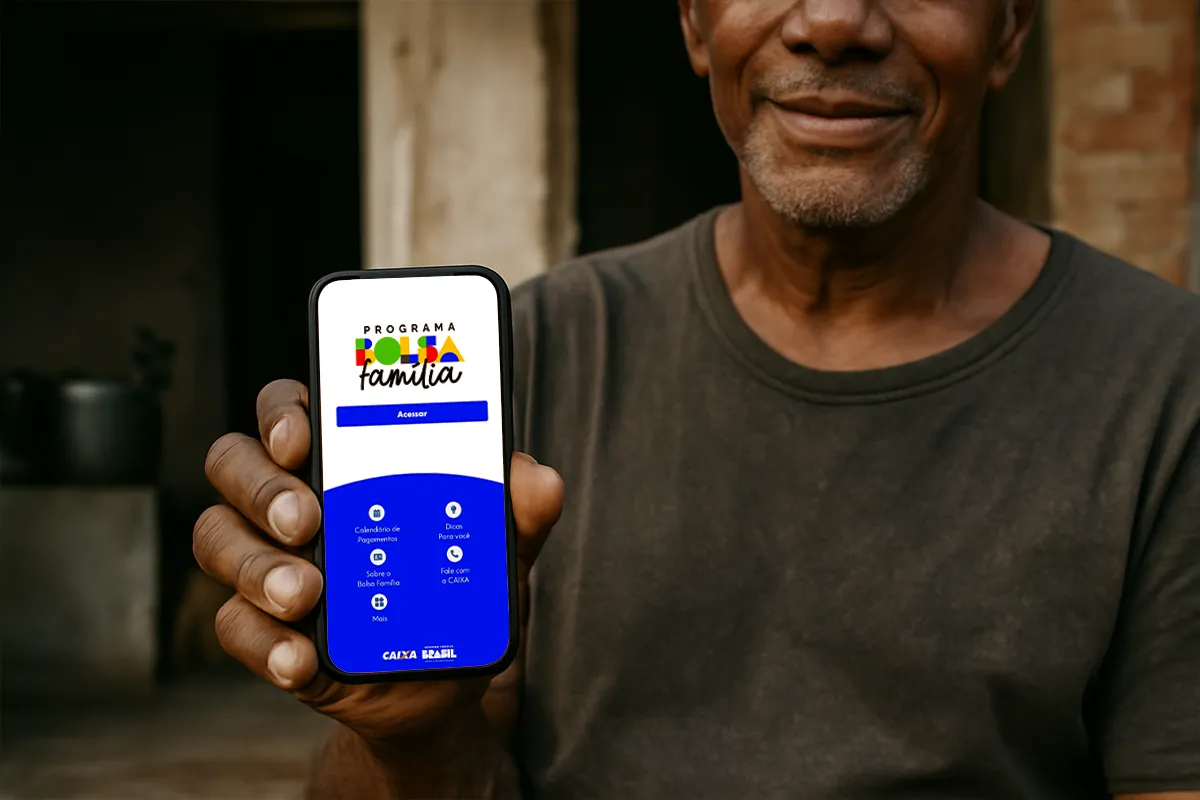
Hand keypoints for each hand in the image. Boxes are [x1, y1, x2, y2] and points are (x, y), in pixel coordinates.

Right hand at [193, 379, 563, 744]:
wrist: (444, 677)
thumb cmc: (458, 583)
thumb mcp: (497, 547)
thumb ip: (517, 511)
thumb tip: (539, 481)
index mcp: (339, 458)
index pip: (289, 408)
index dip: (283, 411)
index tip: (303, 436)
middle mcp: (288, 497)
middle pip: (235, 464)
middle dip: (262, 487)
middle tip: (306, 520)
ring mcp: (266, 560)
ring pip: (218, 540)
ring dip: (257, 566)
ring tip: (306, 594)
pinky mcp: (263, 627)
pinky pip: (234, 624)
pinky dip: (265, 642)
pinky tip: (301, 657)